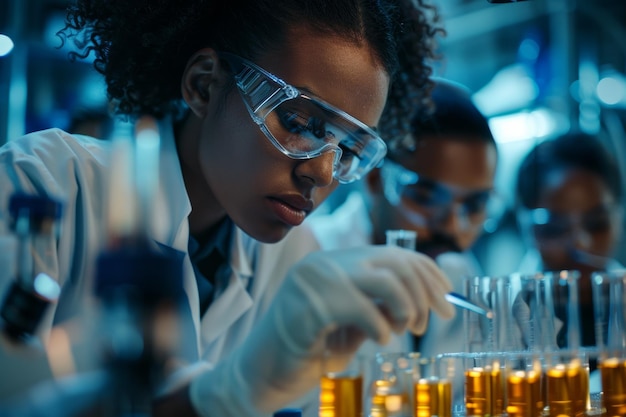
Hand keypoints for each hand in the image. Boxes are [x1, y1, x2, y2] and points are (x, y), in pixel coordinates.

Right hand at [189, 245, 453, 415]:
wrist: (263, 372)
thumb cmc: (311, 348)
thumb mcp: (356, 321)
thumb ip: (382, 303)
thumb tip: (426, 296)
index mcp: (338, 262)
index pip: (395, 254)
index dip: (427, 273)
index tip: (447, 298)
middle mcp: (327, 263)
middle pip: (396, 262)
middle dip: (424, 292)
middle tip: (429, 322)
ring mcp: (315, 280)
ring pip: (385, 280)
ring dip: (406, 308)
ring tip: (403, 330)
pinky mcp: (310, 305)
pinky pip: (364, 310)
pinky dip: (381, 328)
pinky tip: (377, 341)